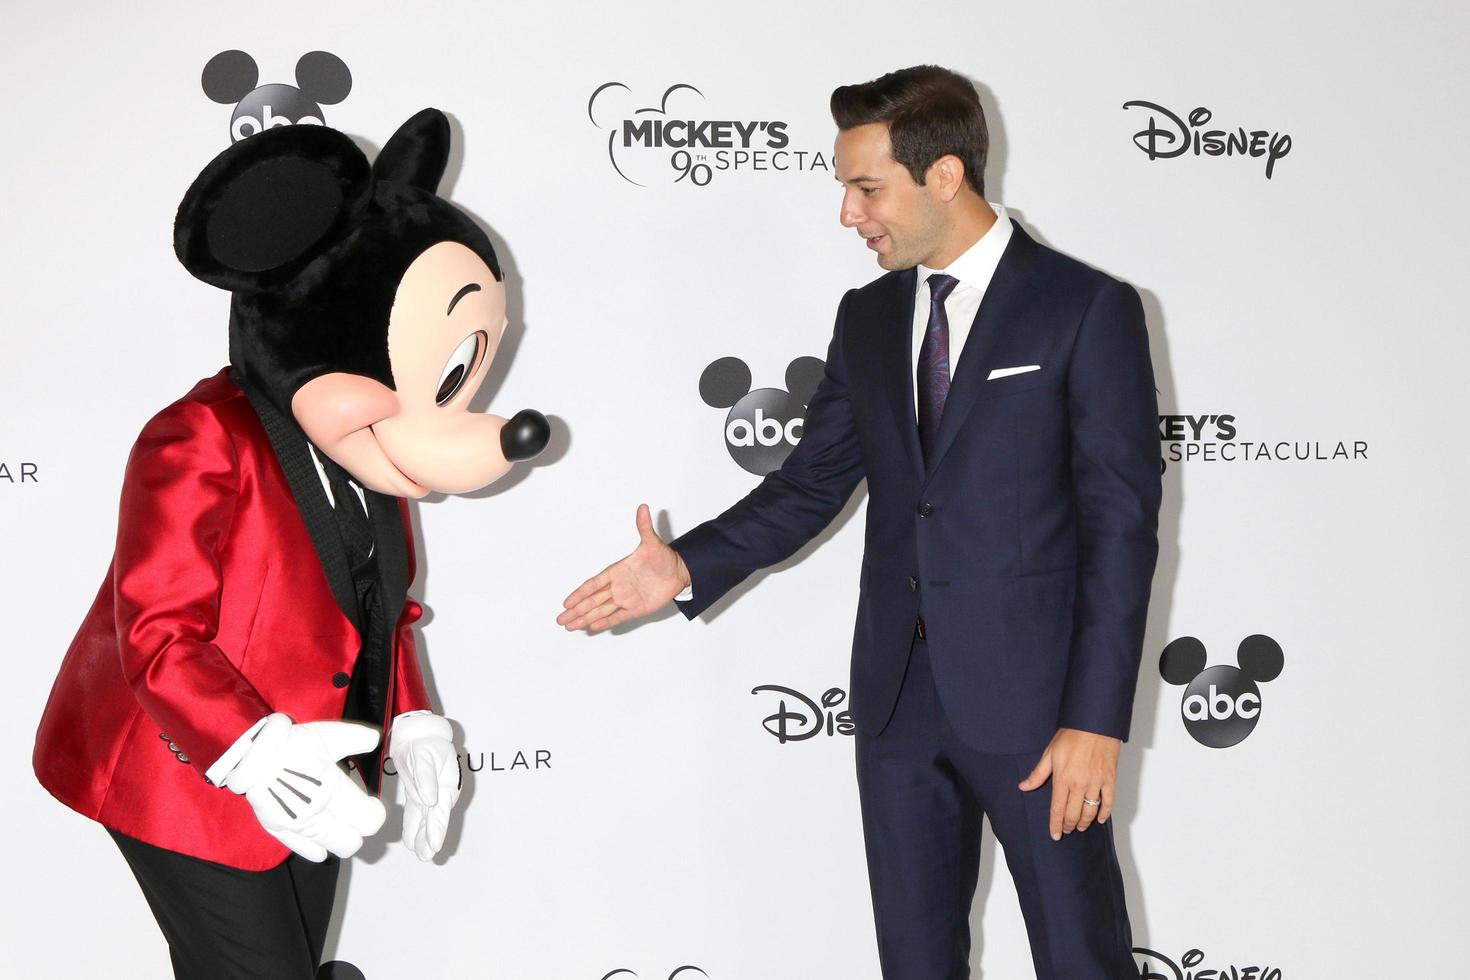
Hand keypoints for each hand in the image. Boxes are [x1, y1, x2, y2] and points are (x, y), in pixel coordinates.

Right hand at [223, 714, 386, 860]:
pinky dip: (316, 848)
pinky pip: (305, 850)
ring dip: (340, 837)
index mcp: (334, 790)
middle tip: (355, 812)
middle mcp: (318, 814)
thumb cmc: (287, 743)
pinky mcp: (278, 829)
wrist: (246, 755)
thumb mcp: (325, 734)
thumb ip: (355, 737)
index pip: (369, 821)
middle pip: (353, 842)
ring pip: (333, 849)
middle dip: (358, 829)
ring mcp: (297, 825)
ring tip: (337, 820)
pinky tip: (320, 842)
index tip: (371, 803)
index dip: (374, 813)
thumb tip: (376, 739)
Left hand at [388, 711, 461, 861]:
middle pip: (436, 818)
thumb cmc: (423, 742)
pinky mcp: (419, 792)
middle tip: (427, 856)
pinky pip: (417, 812)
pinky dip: (414, 826)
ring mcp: (431, 793)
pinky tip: (411, 840)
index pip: (441, 809)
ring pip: (427, 818)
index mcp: (447, 783)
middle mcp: (441, 791)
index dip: (437, 828)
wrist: (418, 733)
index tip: (434, 844)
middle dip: (431, 837)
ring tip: (421, 854)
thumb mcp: (424, 756)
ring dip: (423, 836)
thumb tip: (429, 800)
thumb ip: (425, 778)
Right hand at [557, 504, 690, 631]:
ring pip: (601, 610)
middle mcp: (618, 586)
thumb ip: (644, 527)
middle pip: (592, 601)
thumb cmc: (663, 557)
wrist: (679, 572)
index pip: (593, 584)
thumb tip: (643, 507)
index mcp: (617, 571)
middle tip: (560, 619)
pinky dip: (606, 622)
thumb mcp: (652, 542)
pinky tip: (593, 627)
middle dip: (576, 610)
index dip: (580, 593)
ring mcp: (626, 598)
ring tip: (570, 626)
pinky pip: (617, 616)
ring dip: (586, 618)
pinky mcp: (635, 608)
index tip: (566, 602)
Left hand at [1018, 728, 1120, 840]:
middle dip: (1069, 826)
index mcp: (1063, 779)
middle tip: (1067, 831)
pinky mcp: (1110, 779)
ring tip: (1080, 827)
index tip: (1055, 835)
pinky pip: (1109, 802)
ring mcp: (1096, 783)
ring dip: (1085, 822)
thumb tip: (1024, 787)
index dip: (1056, 825)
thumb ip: (1038, 774)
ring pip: (1091, 811)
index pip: (1058, 809)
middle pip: (1074, 814)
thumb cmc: (1072, 735)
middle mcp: (1080, 784)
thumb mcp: (1050, 753)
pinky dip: (1105, 813)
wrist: (1094, 724)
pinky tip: (1100, 819)